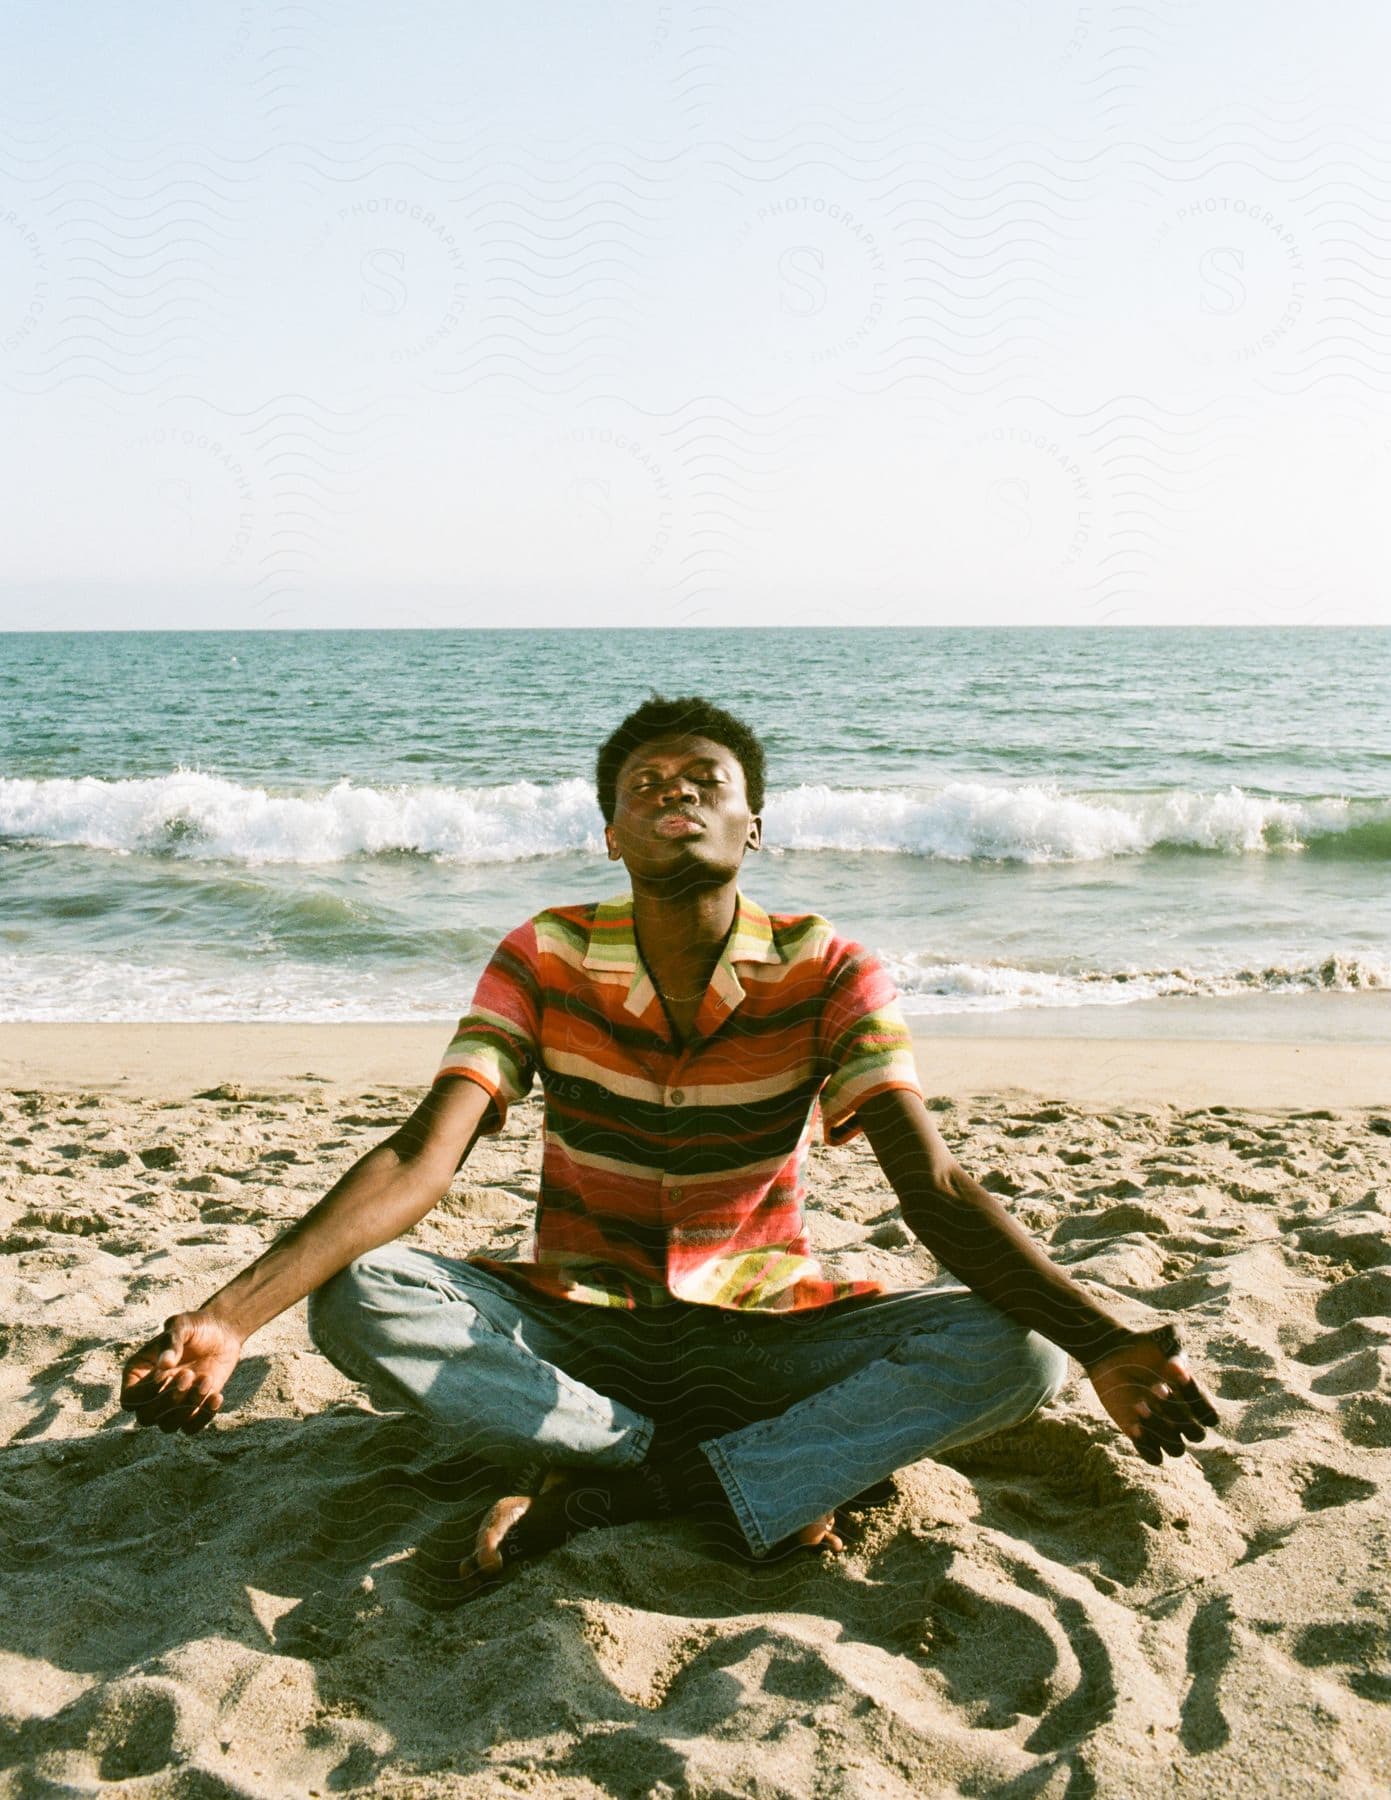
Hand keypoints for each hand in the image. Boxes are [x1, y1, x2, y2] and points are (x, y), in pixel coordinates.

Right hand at [120, 1310, 243, 1433]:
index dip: (145, 1394)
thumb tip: (164, 1364)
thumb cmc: (196, 1326)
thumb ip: (172, 1341)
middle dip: (168, 1400)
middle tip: (189, 1374)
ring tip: (206, 1380)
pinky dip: (203, 1417)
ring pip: (167, 1426)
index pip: (129, 1400)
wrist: (222, 1333)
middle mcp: (151, 1394)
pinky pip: (190, 1428)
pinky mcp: (192, 1410)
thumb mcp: (183, 1325)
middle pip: (145, 1418)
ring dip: (188, 1408)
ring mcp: (171, 1404)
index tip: (166, 1374)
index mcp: (138, 1374)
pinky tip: (217, 1396)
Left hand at [1086, 1322, 1217, 1465]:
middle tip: (1154, 1388)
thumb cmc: (1143, 1345)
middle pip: (1196, 1435)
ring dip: (1160, 1431)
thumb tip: (1178, 1368)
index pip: (1211, 1416)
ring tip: (1139, 1404)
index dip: (1199, 1402)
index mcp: (1193, 1399)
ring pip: (1176, 1450)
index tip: (1177, 1374)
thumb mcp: (1165, 1336)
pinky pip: (1153, 1457)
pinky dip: (1146, 1445)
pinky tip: (1132, 1423)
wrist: (1112, 1354)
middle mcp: (1181, 1418)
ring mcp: (1162, 1430)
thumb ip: (1177, 1344)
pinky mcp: (1141, 1436)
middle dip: (1177, 1415)